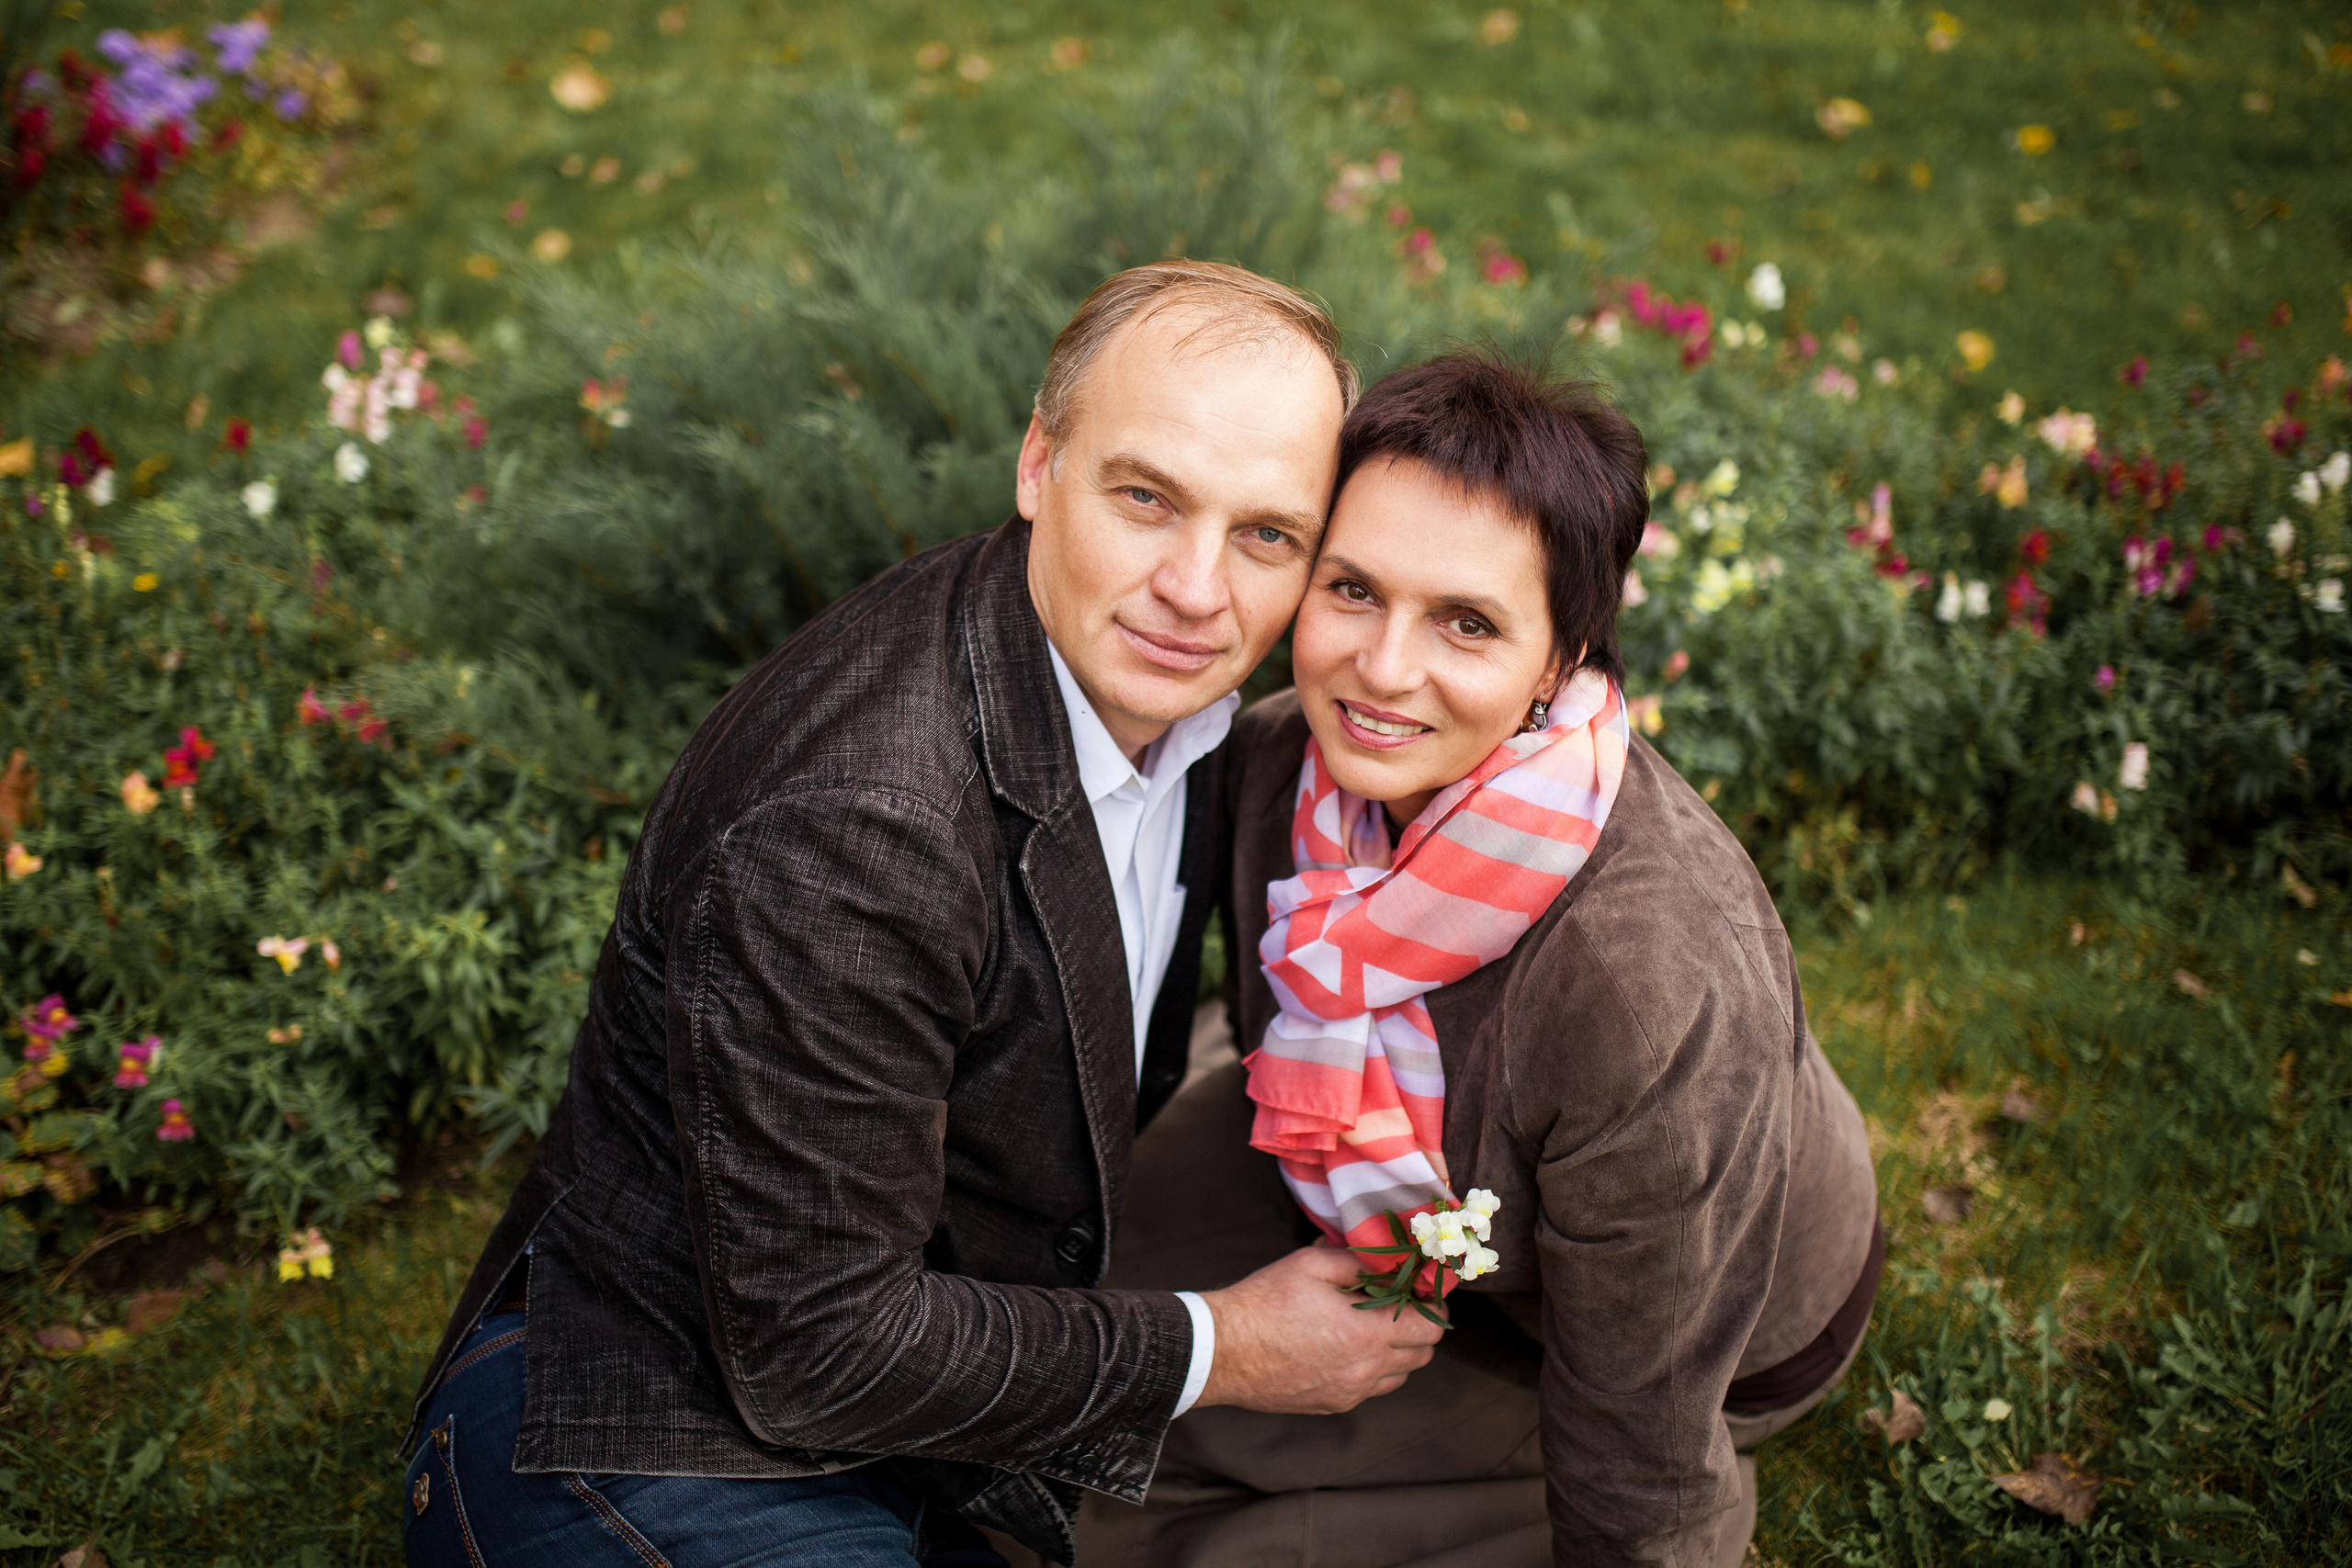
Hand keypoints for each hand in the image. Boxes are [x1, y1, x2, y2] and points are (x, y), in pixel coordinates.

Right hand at [1192, 1245, 1445, 1413]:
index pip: (1430, 1327)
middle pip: (1422, 1354)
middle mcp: (1365, 1370)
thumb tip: (1389, 1262)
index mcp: (1365, 1333)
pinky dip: (1373, 1369)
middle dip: (1419, 1327)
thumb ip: (1357, 1261)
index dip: (1433, 1306)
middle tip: (1399, 1305)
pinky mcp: (1332, 1405)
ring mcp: (1350, 1392)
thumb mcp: (1311, 1263)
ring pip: (1400, 1375)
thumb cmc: (1263, 1302)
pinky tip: (1348, 1347)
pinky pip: (1372, 1389)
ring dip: (1398, 1351)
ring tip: (1372, 1326)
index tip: (1422, 1292)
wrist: (1222, 1350)